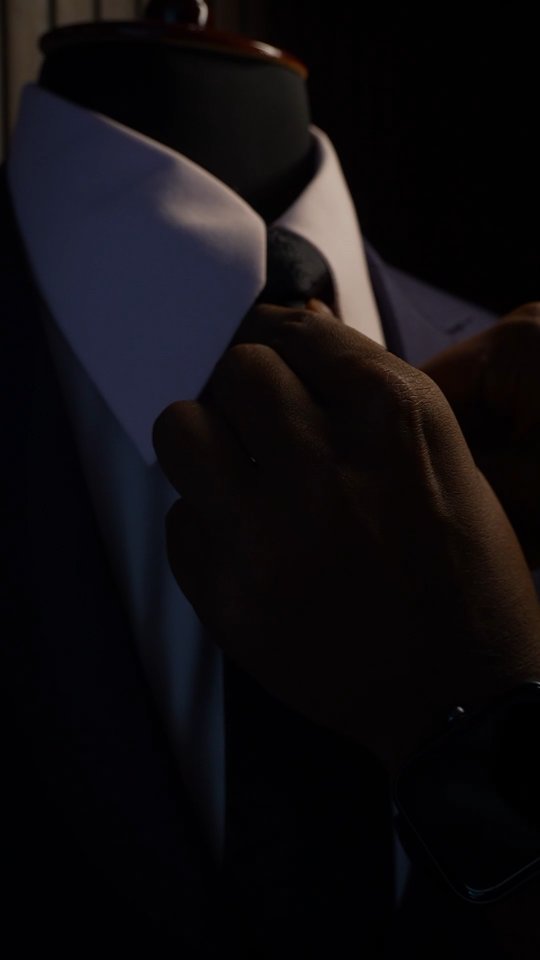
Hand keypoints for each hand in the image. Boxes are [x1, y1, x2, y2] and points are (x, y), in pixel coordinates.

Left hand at [153, 303, 539, 774]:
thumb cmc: (465, 576)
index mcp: (394, 420)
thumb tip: (297, 327)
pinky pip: (177, 519)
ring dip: (207, 440)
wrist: (458, 697)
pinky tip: (245, 542)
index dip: (288, 343)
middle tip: (268, 424)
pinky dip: (204, 523)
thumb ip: (368, 390)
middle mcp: (324, 466)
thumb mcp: (447, 460)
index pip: (298, 331)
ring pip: (181, 428)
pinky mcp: (228, 596)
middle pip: (238, 370)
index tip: (284, 361)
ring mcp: (267, 534)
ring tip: (236, 470)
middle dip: (252, 391)